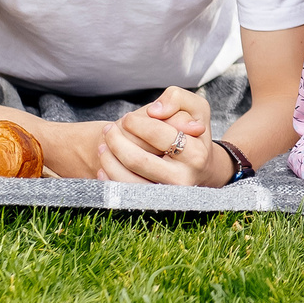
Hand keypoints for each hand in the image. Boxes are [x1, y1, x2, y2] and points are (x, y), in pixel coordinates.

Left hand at [97, 86, 224, 185]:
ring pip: (127, 180)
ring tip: (103, 144)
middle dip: (116, 141)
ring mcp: (167, 194)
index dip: (137, 123)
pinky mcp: (153, 204)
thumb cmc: (192, 132)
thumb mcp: (195, 108)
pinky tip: (105, 164)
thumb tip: (155, 111)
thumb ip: (177, 98)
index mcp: (196, 153)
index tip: (128, 118)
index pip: (158, 135)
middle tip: (109, 129)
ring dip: (108, 159)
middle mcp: (183, 178)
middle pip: (138, 160)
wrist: (200, 167)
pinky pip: (124, 193)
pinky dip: (109, 178)